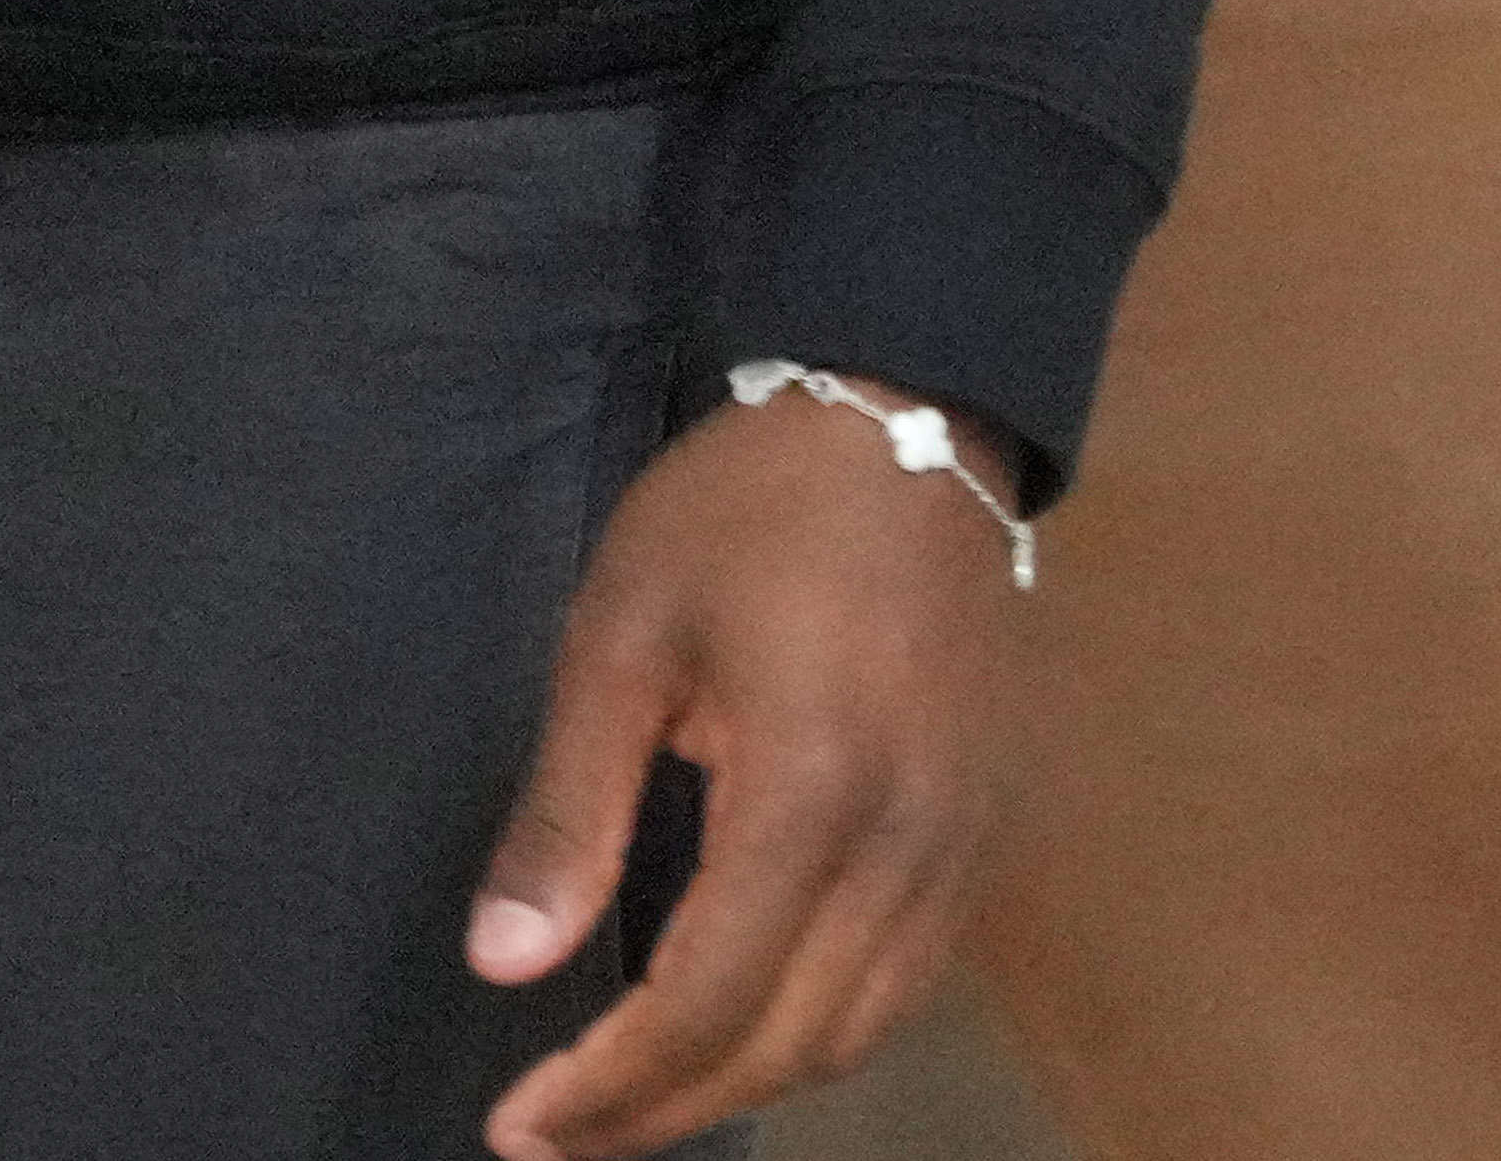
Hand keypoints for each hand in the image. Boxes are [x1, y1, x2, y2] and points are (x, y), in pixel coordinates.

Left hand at [463, 382, 1032, 1155]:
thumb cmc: (745, 512)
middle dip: (667, 1108)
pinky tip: (753, 1012)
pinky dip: (827, 1021)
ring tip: (644, 1092)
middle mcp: (910, 837)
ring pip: (866, 1025)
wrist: (915, 411)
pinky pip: (915, 970)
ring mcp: (968, 834)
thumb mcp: (621, 636)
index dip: (609, 1090)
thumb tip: (506, 963)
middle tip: (562, 1132)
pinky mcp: (994, 818)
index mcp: (812, 788)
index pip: (707, 1003)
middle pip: (791, 1042)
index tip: (517, 1127)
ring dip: (750, 1077)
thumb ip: (567, 811)